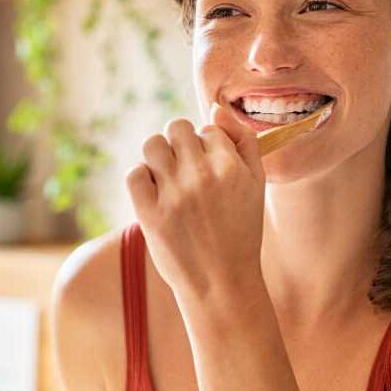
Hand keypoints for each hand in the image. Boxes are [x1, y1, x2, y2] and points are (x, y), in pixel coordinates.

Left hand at [125, 102, 265, 301]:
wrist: (222, 283)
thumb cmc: (241, 231)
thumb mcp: (256, 184)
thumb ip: (244, 141)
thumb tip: (215, 107)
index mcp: (231, 166)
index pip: (208, 129)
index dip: (207, 146)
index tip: (210, 170)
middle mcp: (202, 175)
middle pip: (177, 128)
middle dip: (180, 144)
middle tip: (186, 171)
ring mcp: (174, 195)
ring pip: (152, 145)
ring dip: (158, 156)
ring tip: (168, 178)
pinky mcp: (150, 214)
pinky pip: (134, 174)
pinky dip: (142, 179)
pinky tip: (155, 194)